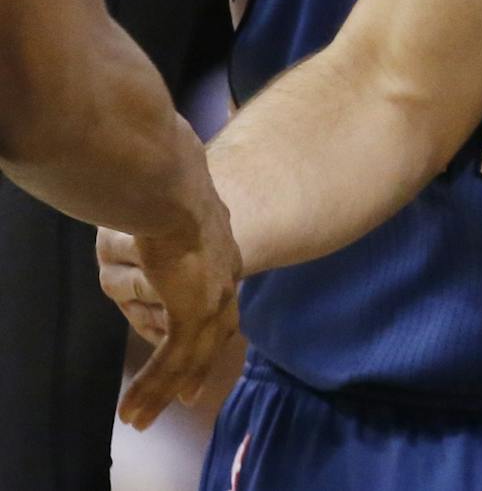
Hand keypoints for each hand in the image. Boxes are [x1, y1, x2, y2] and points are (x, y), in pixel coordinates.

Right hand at [96, 164, 242, 429]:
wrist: (168, 187)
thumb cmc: (154, 192)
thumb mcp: (158, 223)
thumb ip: (157, 248)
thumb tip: (143, 259)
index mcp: (221, 252)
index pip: (220, 302)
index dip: (211, 331)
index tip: (199, 352)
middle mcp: (225, 276)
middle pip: (214, 337)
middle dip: (195, 372)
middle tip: (185, 400)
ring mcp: (213, 296)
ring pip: (188, 357)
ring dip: (159, 391)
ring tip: (137, 416)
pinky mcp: (194, 311)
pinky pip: (169, 360)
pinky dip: (150, 386)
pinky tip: (133, 408)